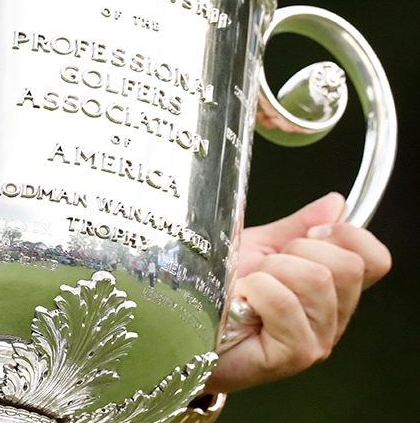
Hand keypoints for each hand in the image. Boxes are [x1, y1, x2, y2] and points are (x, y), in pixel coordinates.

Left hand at [206, 192, 390, 393]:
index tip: (308, 234)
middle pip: (347, 265)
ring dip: (271, 272)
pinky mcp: (295, 355)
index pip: (374, 258)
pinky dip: (255, 291)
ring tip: (249, 287)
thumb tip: (336, 203)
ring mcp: (317, 339)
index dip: (346, 235)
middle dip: (297, 252)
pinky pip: (285, 302)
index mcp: (332, 289)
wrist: (185, 330)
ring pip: (317, 279)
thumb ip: (296, 227)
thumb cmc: (218, 293)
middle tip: (265, 268)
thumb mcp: (257, 248)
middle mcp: (333, 317)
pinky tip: (241, 302)